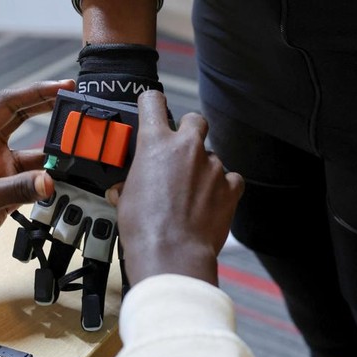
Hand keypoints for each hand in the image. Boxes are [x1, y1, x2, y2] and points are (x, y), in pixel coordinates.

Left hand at [0, 79, 75, 260]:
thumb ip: (17, 189)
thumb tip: (50, 181)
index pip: (9, 104)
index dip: (37, 92)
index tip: (62, 87)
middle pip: (26, 119)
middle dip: (52, 110)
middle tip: (77, 105)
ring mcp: (2, 167)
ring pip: (37, 152)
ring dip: (56, 153)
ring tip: (77, 151)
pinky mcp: (10, 187)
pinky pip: (38, 177)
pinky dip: (53, 179)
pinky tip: (66, 179)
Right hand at [112, 90, 243, 285]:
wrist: (172, 254)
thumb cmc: (145, 229)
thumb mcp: (125, 199)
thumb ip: (130, 183)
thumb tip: (124, 189)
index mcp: (155, 143)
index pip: (154, 102)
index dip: (153, 104)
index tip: (154, 108)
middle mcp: (187, 148)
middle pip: (195, 120)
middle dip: (190, 130)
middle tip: (181, 151)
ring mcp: (213, 166)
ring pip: (212, 155)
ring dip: (204, 169)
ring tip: (193, 194)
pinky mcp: (231, 187)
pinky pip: (232, 178)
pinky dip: (224, 187)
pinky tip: (212, 202)